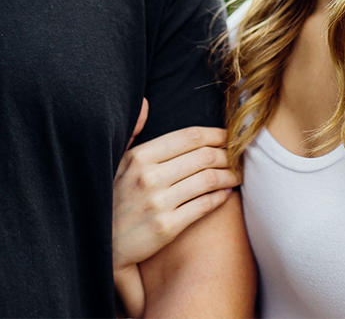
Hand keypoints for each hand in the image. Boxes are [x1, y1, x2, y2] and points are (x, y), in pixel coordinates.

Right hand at [113, 103, 239, 273]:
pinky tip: (227, 193)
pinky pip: (204, 206)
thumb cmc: (113, 197)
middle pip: (203, 157)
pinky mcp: (167, 226)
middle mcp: (149, 176)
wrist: (106, 242)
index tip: (229, 136)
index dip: (215, 134)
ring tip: (237, 175)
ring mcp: (158, 202)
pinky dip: (221, 197)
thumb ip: (133, 131)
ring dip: (229, 175)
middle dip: (228, 154)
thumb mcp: (116, 160)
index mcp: (139, 156)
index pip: (188, 137)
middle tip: (239, 156)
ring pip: (208, 180)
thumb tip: (145, 103)